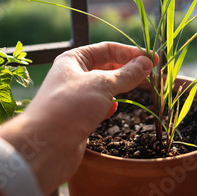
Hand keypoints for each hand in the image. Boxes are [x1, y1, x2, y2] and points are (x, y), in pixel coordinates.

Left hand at [0, 42, 157, 195]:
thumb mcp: (102, 85)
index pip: (107, 49)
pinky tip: (115, 107)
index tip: (152, 58)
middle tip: (150, 72)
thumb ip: (126, 74)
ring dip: (120, 86)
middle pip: (105, 66)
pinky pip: (97, 105)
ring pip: (102, 87)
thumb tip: (146, 63)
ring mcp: (74, 98)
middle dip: (127, 68)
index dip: (130, 52)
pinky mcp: (76, 118)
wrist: (44, 146)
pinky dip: (109, 104)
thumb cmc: (69, 107)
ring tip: (139, 87)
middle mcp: (72, 76)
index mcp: (73, 60)